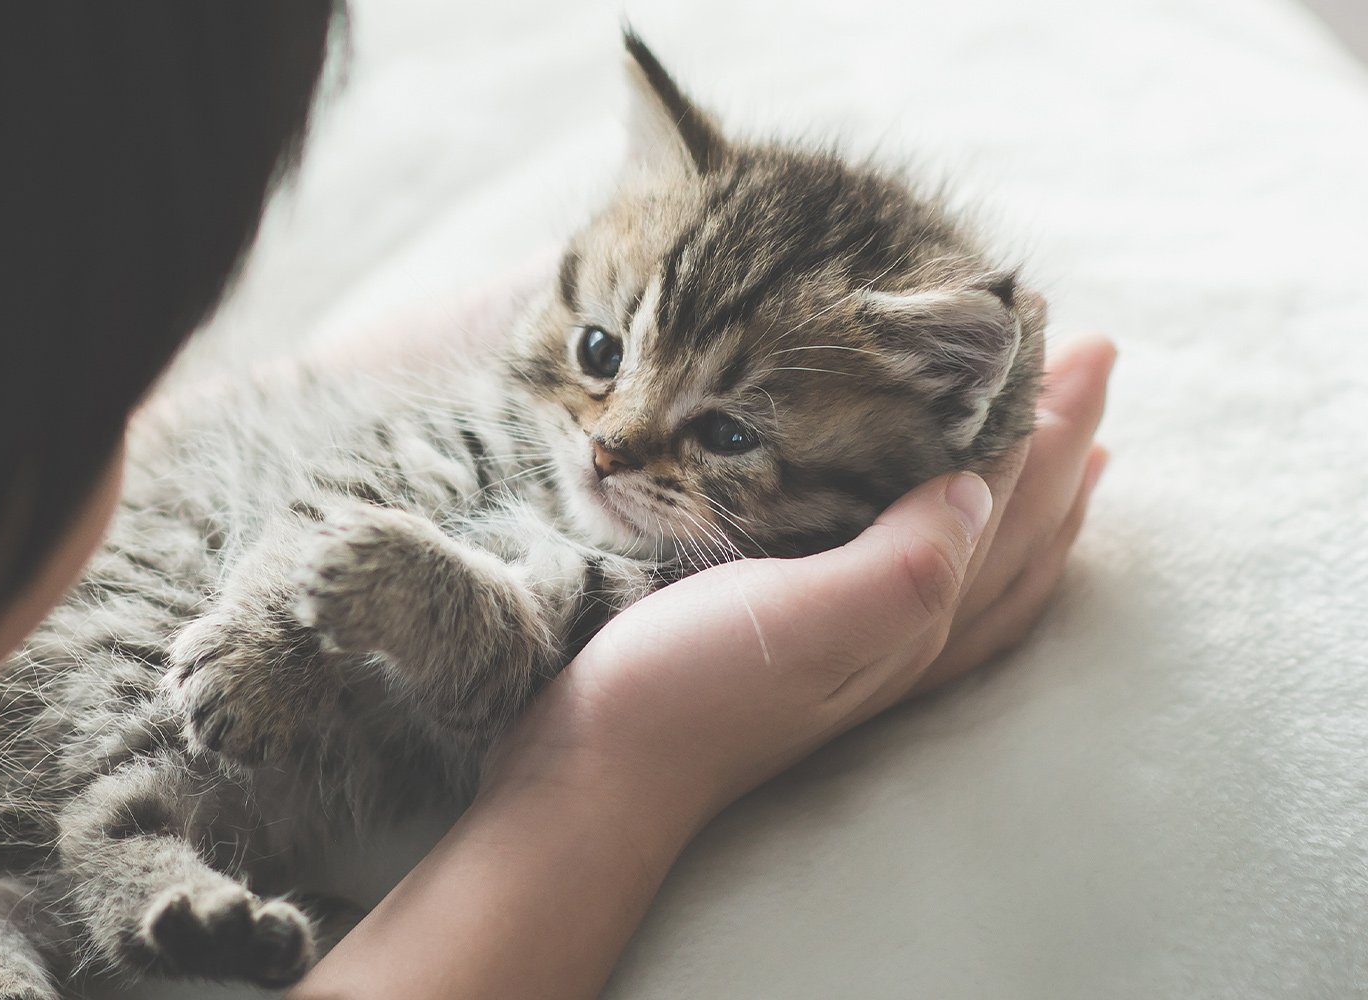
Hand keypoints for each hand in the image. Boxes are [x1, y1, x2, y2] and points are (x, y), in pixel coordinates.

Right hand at [490, 335, 1115, 819]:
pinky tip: (934, 528)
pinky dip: (958, 544)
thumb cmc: (687, 690)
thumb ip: (901, 562)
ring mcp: (858, 651)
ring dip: (1027, 495)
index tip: (1074, 335)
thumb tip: (981, 485)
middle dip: (1058, 443)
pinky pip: (920, 583)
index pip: (1006, 500)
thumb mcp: (797, 617)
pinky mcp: (804, 648)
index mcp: (910, 616)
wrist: (594, 772)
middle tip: (1089, 353)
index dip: (1045, 420)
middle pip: (1013, 527)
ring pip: (977, 560)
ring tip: (1060, 444)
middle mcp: (902, 637)